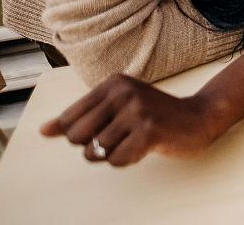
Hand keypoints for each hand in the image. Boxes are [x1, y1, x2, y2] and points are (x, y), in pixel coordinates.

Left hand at [40, 28, 243, 166]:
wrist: (199, 117)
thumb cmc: (154, 116)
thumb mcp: (116, 108)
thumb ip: (79, 119)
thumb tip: (43, 131)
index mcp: (112, 83)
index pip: (69, 120)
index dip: (83, 135)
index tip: (109, 128)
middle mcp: (123, 92)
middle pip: (76, 137)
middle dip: (94, 147)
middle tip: (121, 137)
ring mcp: (137, 110)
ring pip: (96, 151)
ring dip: (113, 154)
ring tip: (134, 141)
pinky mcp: (149, 130)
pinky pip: (116, 160)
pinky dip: (127, 160)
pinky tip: (144, 147)